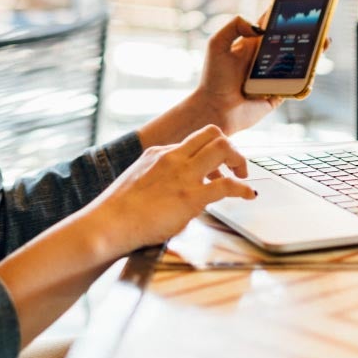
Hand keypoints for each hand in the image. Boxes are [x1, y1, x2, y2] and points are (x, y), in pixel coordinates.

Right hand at [86, 124, 256, 255]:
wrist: (109, 223)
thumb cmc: (118, 210)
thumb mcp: (137, 180)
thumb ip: (156, 177)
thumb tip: (168, 188)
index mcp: (159, 152)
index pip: (193, 141)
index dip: (209, 152)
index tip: (215, 169)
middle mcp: (173, 157)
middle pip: (213, 133)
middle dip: (230, 147)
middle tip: (236, 167)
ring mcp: (183, 175)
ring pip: (223, 148)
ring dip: (239, 160)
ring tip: (243, 177)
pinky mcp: (191, 197)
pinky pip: (227, 185)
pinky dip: (243, 188)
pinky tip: (248, 195)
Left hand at [192, 15, 328, 135]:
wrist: (215, 110)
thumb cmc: (213, 78)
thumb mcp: (216, 45)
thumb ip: (233, 26)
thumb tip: (260, 27)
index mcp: (252, 43)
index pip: (272, 24)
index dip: (286, 13)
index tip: (302, 2)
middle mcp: (265, 58)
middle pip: (291, 41)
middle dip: (307, 32)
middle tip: (321, 24)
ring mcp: (274, 76)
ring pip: (299, 62)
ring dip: (313, 53)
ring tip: (323, 43)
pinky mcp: (280, 93)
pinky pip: (298, 85)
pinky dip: (307, 80)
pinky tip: (311, 72)